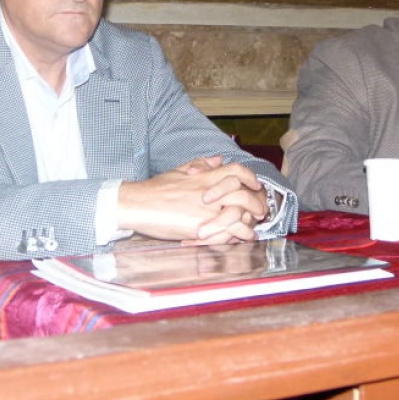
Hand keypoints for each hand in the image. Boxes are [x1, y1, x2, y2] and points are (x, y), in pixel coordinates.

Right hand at [117, 161, 267, 241]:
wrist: (137, 204)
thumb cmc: (155, 189)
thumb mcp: (179, 171)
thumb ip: (200, 164)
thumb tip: (218, 160)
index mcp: (206, 176)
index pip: (237, 171)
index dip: (250, 177)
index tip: (256, 185)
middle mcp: (211, 191)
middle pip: (244, 194)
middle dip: (257, 203)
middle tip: (260, 211)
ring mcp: (207, 210)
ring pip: (240, 215)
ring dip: (250, 223)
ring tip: (253, 230)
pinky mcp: (202, 227)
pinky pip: (228, 232)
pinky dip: (237, 236)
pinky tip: (240, 239)